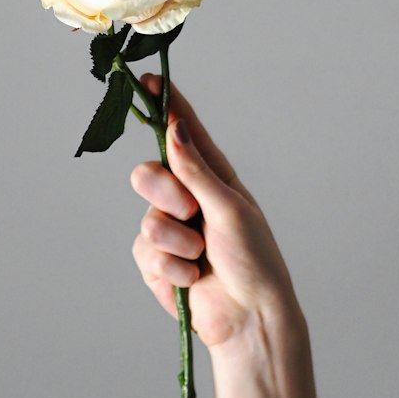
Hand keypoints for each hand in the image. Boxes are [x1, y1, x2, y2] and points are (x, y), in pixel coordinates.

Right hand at [129, 74, 301, 351]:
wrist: (248, 317)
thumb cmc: (254, 261)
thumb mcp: (230, 209)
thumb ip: (197, 171)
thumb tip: (176, 129)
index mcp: (214, 178)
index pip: (184, 134)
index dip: (165, 107)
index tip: (148, 80)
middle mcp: (189, 199)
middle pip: (149, 172)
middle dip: (164, 191)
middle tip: (188, 210)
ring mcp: (172, 231)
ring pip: (147, 218)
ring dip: (175, 242)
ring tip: (201, 257)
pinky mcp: (158, 263)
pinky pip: (144, 252)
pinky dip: (169, 268)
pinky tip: (191, 279)